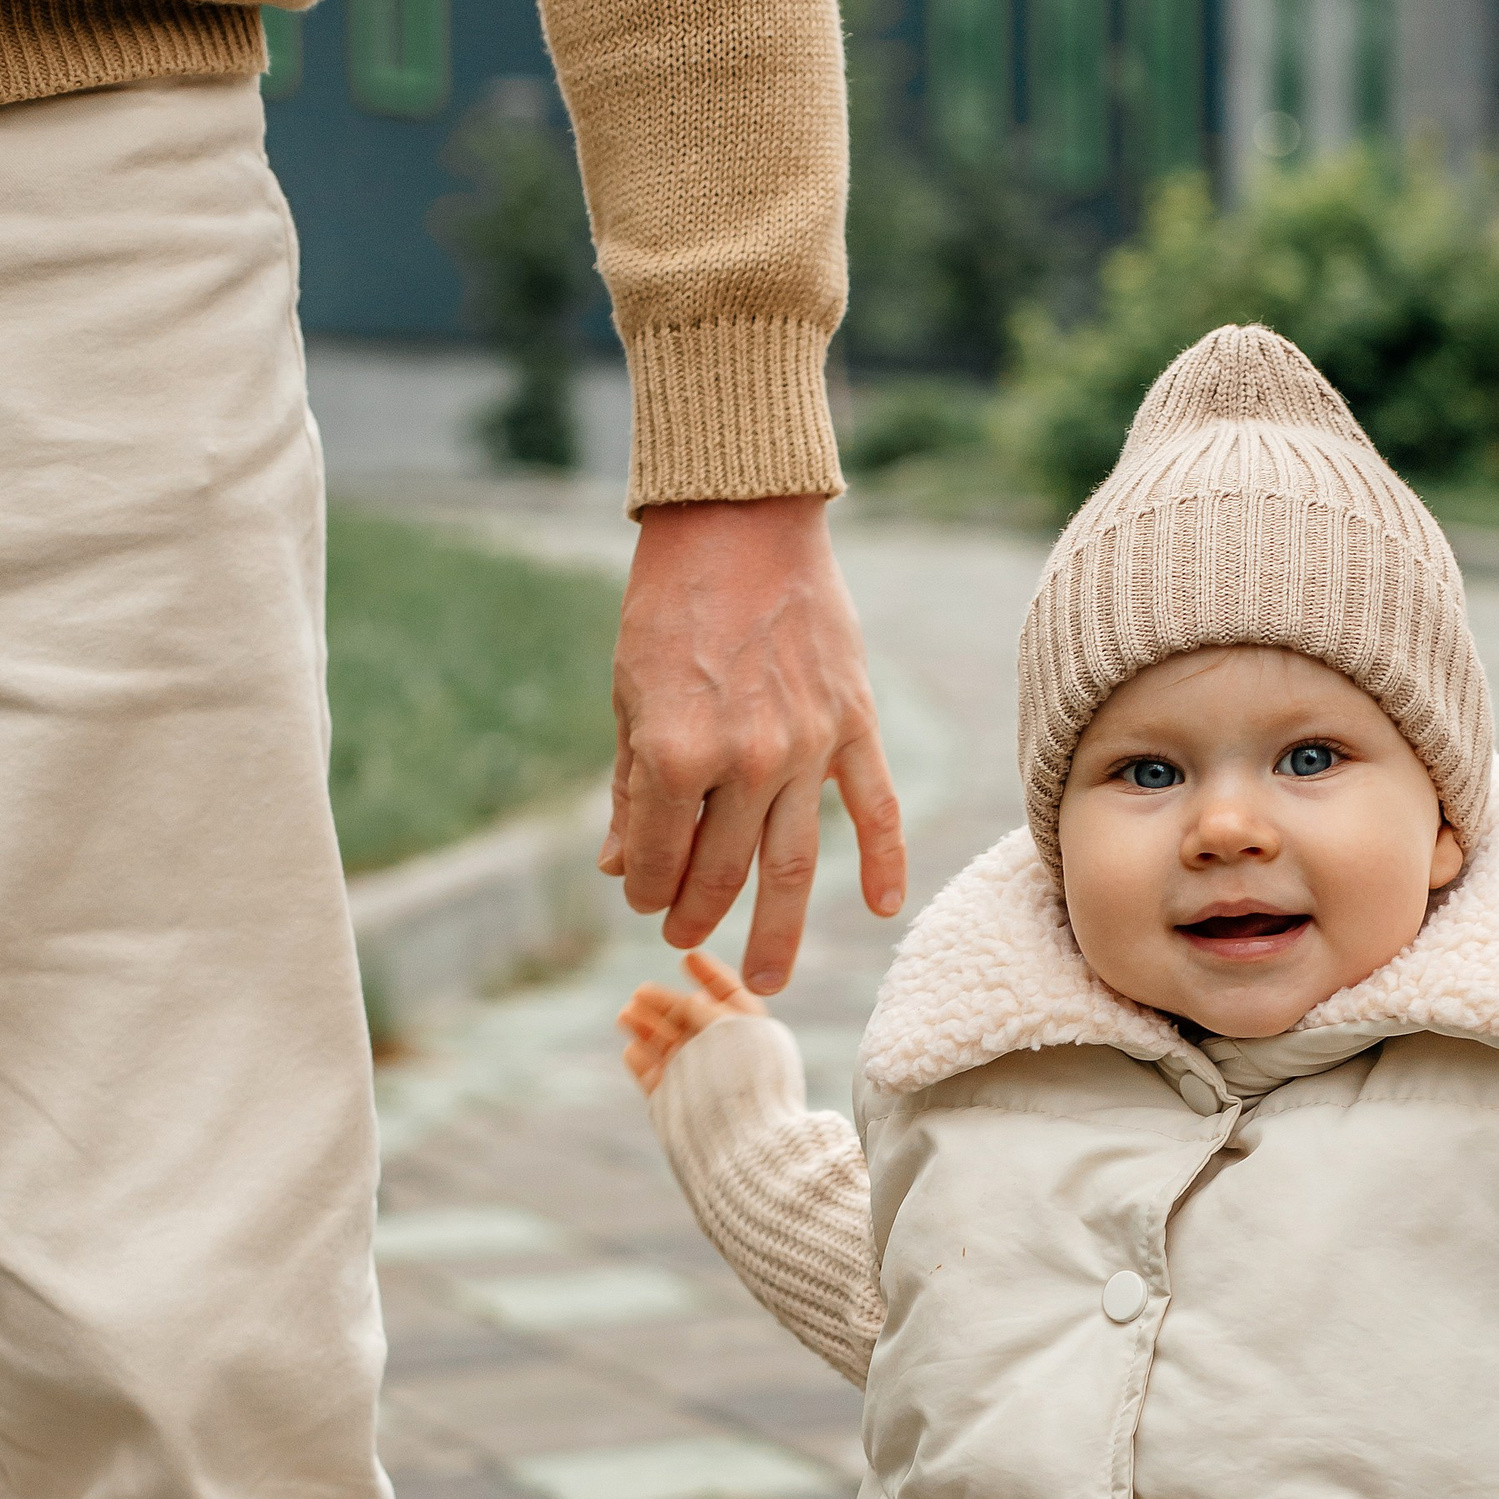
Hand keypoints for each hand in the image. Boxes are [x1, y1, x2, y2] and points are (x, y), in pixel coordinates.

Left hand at [607, 494, 906, 987]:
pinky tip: (879, 909)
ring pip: (792, 864)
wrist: (739, 519)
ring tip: (764, 978)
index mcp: (673, 751)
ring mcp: (806, 746)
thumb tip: (615, 864)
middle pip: (721, 871)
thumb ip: (627, 784)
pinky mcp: (852, 725)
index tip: (641, 897)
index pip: (653, 854)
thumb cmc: (668, 603)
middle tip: (685, 937)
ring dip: (775, 929)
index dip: (642, 886)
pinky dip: (883, 863)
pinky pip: (875, 808)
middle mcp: (743, 759)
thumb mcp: (626, 693)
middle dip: (697, 914)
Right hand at [618, 948, 758, 1095]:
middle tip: (641, 991)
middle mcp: (727, 1055)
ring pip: (669, 1047)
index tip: (688, 957)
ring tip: (626, 1014)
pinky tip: (631, 1050)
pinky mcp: (680, 1103)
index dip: (711, 974)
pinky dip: (642, 1063)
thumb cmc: (747, 1080)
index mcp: (752, 1035)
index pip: (731, 997)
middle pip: (691, 1021)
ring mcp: (702, 1079)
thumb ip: (701, 1010)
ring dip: (646, 1027)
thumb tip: (685, 1001)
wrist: (743, 1138)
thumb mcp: (729, 1029)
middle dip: (666, 1003)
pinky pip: (656, 1078)